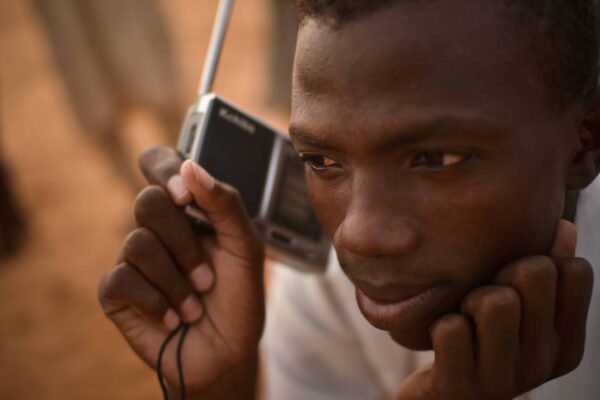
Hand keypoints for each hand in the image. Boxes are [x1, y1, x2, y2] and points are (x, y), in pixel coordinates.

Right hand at [98, 146, 264, 398]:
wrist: (226, 352)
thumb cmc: (238, 297)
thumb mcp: (246, 248)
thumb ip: (225, 203)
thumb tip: (190, 167)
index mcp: (188, 210)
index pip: (159, 164)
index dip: (164, 169)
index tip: (185, 197)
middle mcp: (158, 228)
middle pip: (148, 203)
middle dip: (185, 245)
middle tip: (208, 278)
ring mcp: (134, 258)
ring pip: (137, 243)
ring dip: (176, 281)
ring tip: (196, 305)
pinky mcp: (117, 290)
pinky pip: (121, 278)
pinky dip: (156, 302)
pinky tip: (173, 319)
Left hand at [396, 219, 593, 399]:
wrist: (440, 399)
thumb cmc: (479, 341)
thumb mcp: (517, 309)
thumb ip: (544, 271)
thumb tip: (564, 227)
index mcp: (566, 342)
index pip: (576, 269)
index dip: (538, 260)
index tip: (515, 283)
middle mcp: (544, 364)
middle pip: (534, 271)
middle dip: (499, 273)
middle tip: (481, 299)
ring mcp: (504, 381)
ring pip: (495, 299)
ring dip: (468, 300)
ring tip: (464, 319)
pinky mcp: (461, 389)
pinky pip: (450, 328)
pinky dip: (439, 325)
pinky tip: (442, 342)